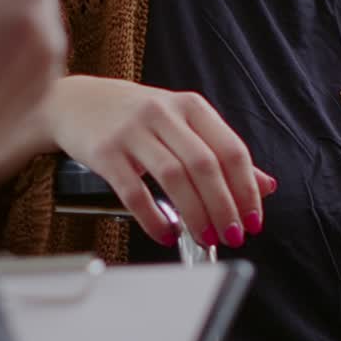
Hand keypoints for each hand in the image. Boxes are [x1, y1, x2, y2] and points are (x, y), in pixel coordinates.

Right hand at [51, 74, 276, 247]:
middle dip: (223, 207)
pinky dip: (154, 218)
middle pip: (204, 165)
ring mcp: (132, 131)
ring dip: (194, 215)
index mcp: (191, 106)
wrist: (76, 102)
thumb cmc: (135, 116)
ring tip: (205, 238)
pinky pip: (134, 192)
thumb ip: (222, 153)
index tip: (253, 219)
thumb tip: (264, 185)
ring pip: (173, 177)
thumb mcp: (183, 123)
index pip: (231, 149)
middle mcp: (163, 114)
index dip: (246, 189)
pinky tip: (166, 233)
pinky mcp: (105, 152)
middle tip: (232, 235)